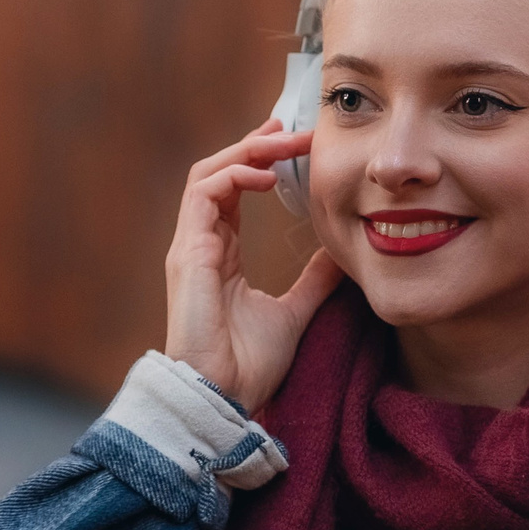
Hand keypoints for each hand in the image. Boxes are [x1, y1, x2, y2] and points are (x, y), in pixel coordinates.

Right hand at [165, 119, 344, 415]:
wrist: (222, 400)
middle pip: (220, 173)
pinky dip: (234, 174)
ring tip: (283, 141)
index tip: (296, 146)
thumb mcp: (293, 313)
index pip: (233, 191)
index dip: (261, 162)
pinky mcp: (188, 253)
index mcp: (220, 256)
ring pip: (208, 174)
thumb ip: (312, 282)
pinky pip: (203, 193)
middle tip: (295, 129)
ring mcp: (190, 247)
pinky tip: (267, 174)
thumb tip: (340, 255)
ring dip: (247, 151)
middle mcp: (201, 245)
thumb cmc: (247, 367)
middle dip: (257, 145)